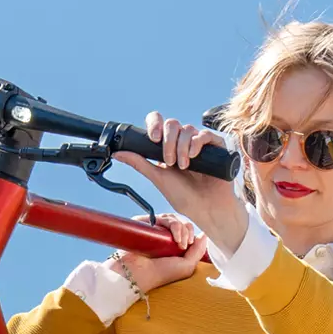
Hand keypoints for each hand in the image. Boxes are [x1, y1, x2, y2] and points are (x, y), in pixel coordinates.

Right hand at [112, 215, 207, 292]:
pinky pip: (163, 217)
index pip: (186, 231)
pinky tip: (174, 236)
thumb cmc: (160, 273)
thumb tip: (204, 235)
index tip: (190, 244)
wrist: (138, 273)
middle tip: (184, 244)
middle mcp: (164, 237)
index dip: (191, 234)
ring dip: (181, 228)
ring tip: (179, 242)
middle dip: (187, 231)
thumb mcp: (186, 266)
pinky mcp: (146, 224)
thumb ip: (198, 252)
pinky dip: (173, 224)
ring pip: (173, 218)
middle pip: (181, 222)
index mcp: (173, 246)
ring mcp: (155, 229)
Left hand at [122, 113, 249, 255]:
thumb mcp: (158, 178)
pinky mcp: (215, 146)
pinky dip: (196, 143)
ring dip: (181, 147)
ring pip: (187, 129)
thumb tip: (117, 154)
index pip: (159, 124)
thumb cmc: (185, 197)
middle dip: (168, 141)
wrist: (207, 209)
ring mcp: (199, 143)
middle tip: (169, 161)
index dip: (155, 125)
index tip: (153, 139)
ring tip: (183, 166)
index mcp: (168, 147)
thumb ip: (139, 164)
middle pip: (172, 124)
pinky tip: (193, 156)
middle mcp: (183, 142)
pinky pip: (204, 134)